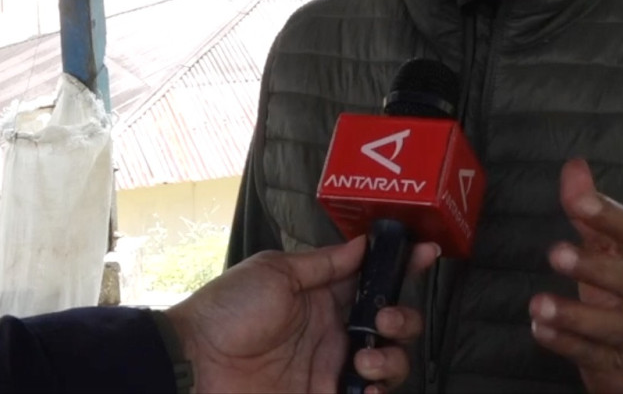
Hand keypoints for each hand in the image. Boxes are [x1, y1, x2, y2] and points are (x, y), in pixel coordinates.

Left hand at [166, 237, 438, 393]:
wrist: (195, 364)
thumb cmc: (228, 310)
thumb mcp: (276, 272)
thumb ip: (324, 263)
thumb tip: (363, 244)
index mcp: (325, 295)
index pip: (373, 278)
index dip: (404, 266)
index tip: (427, 253)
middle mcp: (335, 331)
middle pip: (393, 324)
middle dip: (403, 319)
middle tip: (383, 320)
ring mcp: (331, 367)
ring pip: (390, 363)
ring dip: (391, 359)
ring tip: (364, 359)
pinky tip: (365, 388)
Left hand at [528, 158, 622, 393]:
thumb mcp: (610, 249)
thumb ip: (589, 210)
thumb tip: (574, 166)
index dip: (608, 216)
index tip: (577, 201)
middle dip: (596, 268)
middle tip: (555, 253)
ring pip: (610, 327)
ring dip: (573, 316)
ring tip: (538, 305)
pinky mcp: (616, 363)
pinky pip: (591, 355)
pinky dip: (564, 344)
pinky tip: (539, 330)